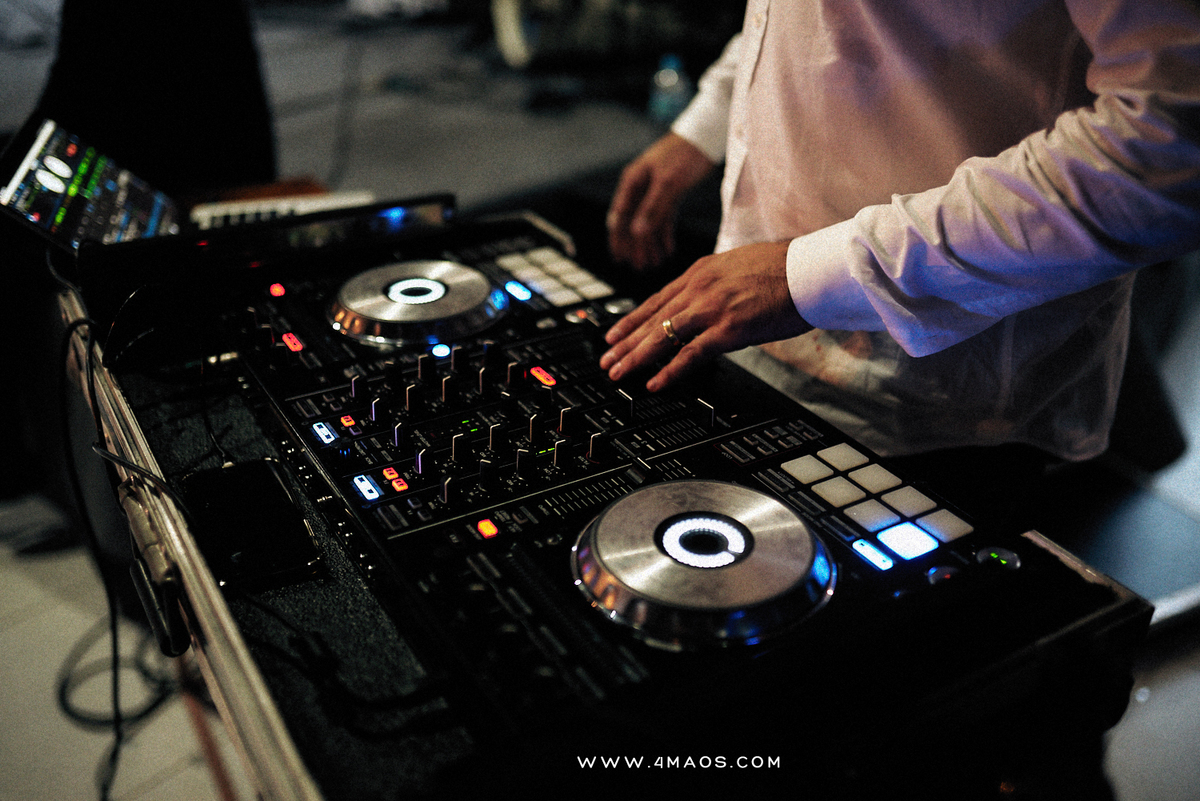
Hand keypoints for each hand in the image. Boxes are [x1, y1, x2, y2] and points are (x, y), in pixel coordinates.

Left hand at [600, 241, 812, 390]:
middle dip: (625, 341)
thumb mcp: (739, 267)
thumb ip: (716, 284)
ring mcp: (713, 307)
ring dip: (637, 357)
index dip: (632, 319)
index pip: (657, 299)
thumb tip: (706, 300)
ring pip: (663, 335)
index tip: (614, 334)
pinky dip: (670, 370)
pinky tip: (654, 382)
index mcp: (702, 271)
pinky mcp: (729, 328)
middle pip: (653, 318)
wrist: (811, 269)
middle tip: (606, 358)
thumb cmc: (785, 269)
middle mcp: (700, 286)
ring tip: (618, 372)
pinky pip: (691, 353)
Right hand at [606, 133, 715, 270]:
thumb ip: (652, 209)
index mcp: (632, 182)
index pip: (620, 216)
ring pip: (648, 223)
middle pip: (633, 223)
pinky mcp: (670, 193)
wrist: (706, 136)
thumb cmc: (684, 155)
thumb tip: (637, 234)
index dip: (618, 239)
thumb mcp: (668, 183)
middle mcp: (640, 187)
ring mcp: (654, 191)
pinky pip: (663, 218)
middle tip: (639, 267)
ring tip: (653, 264)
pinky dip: (664, 234)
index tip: (620, 259)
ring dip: (650, 243)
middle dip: (635, 246)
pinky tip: (667, 250)